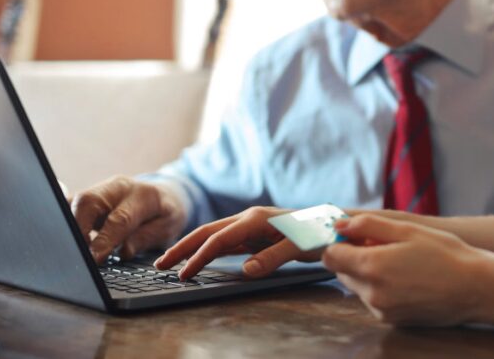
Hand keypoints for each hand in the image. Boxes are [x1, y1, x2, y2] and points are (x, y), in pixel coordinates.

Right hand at [71, 176, 187, 263]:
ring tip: (72, 250)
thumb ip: (145, 238)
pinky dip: (66, 221)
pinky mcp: (89, 196)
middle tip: (78, 254)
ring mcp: (101, 189)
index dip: (105, 239)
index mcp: (143, 195)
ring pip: (76, 202)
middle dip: (78, 229)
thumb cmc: (165, 214)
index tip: (95, 258)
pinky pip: (71, 205)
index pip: (120, 218)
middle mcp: (118, 187)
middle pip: (89, 202)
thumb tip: (123, 251)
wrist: (164, 194)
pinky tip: (66, 238)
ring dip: (69, 226)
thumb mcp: (167, 228)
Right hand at [155, 206, 319, 280]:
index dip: (199, 257)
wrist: (333, 223)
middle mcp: (249, 218)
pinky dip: (208, 250)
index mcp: (256, 219)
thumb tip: (245, 271)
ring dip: (191, 248)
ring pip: (213, 235)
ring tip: (171, 263)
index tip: (183, 274)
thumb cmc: (319, 232)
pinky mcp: (254, 233)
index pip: (219, 239)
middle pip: (207, 232)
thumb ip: (273, 257)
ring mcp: (250, 225)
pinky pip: (225, 242)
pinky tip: (199, 259)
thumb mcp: (299, 247)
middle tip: (159, 265)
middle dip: (182, 247)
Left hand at [323, 214, 487, 325]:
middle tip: (383, 246)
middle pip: (342, 272)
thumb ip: (367, 225)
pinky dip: (381, 288)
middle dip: (354, 257)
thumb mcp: (407, 230)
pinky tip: (406, 279)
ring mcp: (381, 310)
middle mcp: (371, 293)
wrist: (474, 288)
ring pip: (358, 287)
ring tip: (400, 262)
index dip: (339, 242)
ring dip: (368, 273)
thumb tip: (340, 225)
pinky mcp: (391, 320)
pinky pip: (373, 300)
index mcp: (372, 267)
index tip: (355, 235)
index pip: (330, 256)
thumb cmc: (445, 254)